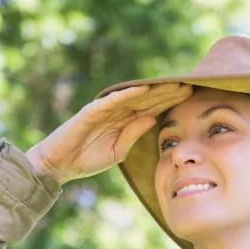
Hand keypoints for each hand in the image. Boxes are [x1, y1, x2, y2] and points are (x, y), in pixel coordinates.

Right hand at [25, 82, 193, 184]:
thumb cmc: (86, 159)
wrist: (59, 165)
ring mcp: (104, 109)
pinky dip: (127, 94)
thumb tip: (153, 118)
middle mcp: (116, 111)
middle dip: (167, 92)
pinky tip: (144, 89)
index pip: (151, 108)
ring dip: (153, 89)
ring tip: (173, 84)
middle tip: (190, 84)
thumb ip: (134, 134)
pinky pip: (112, 101)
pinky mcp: (91, 111)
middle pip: (147, 98)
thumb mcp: (118, 151)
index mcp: (124, 122)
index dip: (169, 102)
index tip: (189, 97)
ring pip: (133, 96)